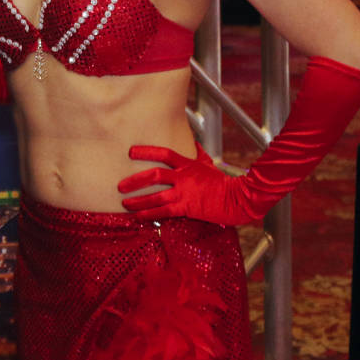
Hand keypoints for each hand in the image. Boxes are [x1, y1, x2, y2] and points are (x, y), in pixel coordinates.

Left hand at [117, 145, 257, 225]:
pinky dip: (149, 214)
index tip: (131, 152)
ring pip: (155, 196)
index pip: (164, 154)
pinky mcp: (187, 208)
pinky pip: (163, 212)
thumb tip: (192, 142)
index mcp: (188, 165)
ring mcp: (185, 193)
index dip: (146, 151)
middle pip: (154, 175)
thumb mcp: (209, 163)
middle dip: (134, 180)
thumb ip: (197, 153)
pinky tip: (138, 217)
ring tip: (125, 203)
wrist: (238, 200)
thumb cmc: (223, 182)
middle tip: (120, 185)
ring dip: (138, 201)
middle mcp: (184, 178)